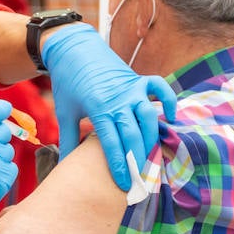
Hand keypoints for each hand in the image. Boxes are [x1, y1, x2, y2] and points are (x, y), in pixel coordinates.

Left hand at [40, 24, 174, 189]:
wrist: (72, 49)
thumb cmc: (68, 84)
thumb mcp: (65, 112)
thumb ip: (68, 140)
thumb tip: (63, 167)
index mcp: (98, 108)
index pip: (112, 143)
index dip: (119, 165)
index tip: (123, 185)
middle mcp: (118, 98)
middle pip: (133, 133)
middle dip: (136, 158)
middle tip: (138, 179)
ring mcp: (131, 88)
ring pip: (149, 115)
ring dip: (151, 137)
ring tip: (148, 157)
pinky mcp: (139, 79)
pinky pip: (160, 88)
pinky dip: (169, 101)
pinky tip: (170, 118)